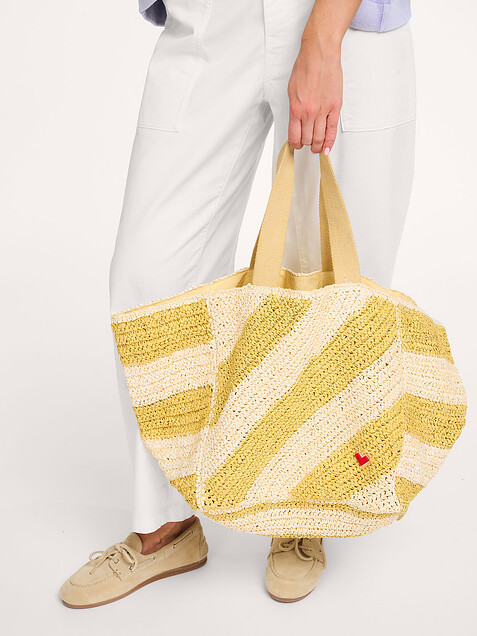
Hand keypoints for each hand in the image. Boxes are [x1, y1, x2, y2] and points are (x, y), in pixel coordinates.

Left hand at [287, 38, 342, 154]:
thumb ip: (295, 109)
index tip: (296, 146)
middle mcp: (309, 112)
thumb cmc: (305, 67)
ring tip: (316, 149)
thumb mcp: (291, 90)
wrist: (320, 54)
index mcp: (295, 109)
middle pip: (307, 139)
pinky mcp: (335, 107)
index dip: (295, 144)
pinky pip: (331, 130)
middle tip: (306, 146)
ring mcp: (323, 111)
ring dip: (317, 146)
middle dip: (306, 145)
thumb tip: (296, 123)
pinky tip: (326, 149)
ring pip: (319, 138)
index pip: (294, 136)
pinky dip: (329, 142)